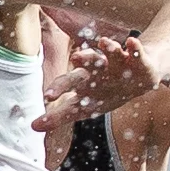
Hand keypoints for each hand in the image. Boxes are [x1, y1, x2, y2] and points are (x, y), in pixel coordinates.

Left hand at [34, 18, 158, 133]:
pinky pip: (136, 53)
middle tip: (75, 58)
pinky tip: (132, 42)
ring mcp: (117, 62)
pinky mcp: (137, 60)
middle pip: (87, 66)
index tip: (47, 97)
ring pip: (111, 54)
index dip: (59, 90)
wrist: (137, 77)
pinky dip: (135, 48)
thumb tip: (32, 127)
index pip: (68, 84)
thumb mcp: (85, 106)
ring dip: (108, 48)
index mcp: (84, 81)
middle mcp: (97, 69)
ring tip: (105, 43)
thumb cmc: (106, 92)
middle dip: (81, 63)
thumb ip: (60, 116)